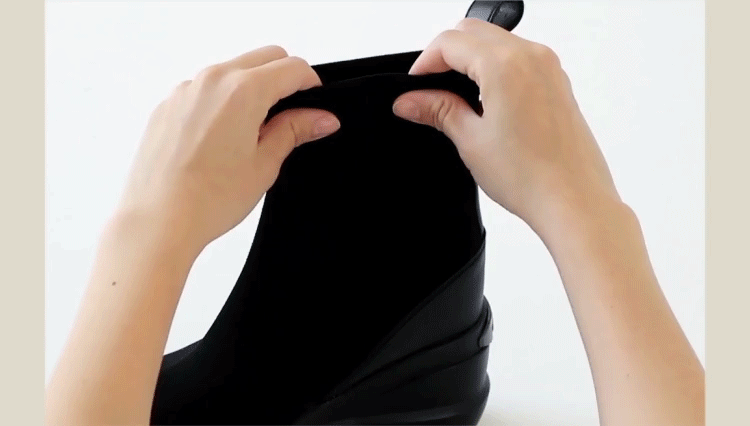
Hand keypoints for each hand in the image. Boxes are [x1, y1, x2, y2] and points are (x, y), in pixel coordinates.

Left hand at [118, 45, 339, 247]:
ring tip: (253, 133)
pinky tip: (222, 139)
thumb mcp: (265, 164)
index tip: (316, 104)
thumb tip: (321, 118)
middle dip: (284, 78)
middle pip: (264, 58)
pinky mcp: (167, 105)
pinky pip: (204, 89)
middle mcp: (212, 80)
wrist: (158, 220)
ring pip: (232, 70)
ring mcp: (185, 90)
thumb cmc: (208, 199)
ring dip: (251, 88)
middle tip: (290, 116)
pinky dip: (221, 101)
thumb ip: (294, 131)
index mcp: (242, 91)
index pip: (292, 68)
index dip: (311, 84)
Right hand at [393, 18, 618, 229]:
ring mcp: (549, 68)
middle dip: (445, 55)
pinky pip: (519, 59)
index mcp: (506, 64)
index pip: (450, 42)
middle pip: (473, 32)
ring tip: (456, 100)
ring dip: (471, 60)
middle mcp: (532, 57)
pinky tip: (485, 104)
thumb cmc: (532, 177)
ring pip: (497, 41)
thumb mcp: (471, 140)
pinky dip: (495, 69)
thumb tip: (410, 101)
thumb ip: (438, 110)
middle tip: (429, 91)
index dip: (424, 62)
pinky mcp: (557, 84)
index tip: (414, 88)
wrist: (575, 202)